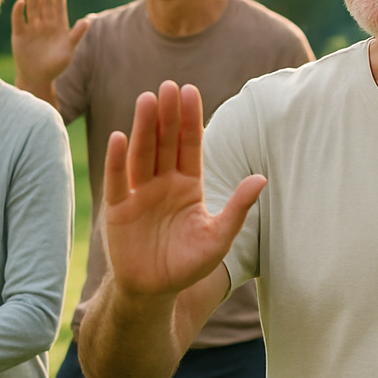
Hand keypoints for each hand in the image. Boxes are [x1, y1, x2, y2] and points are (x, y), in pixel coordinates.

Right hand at [11, 0, 88, 94]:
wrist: (38, 78)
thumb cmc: (56, 65)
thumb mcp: (69, 50)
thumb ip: (76, 35)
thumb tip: (88, 20)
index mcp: (57, 26)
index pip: (58, 7)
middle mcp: (43, 24)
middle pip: (44, 3)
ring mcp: (31, 28)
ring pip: (31, 7)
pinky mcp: (19, 34)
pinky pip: (18, 20)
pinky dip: (19, 10)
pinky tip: (21, 0)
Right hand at [102, 81, 265, 300]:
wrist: (155, 291)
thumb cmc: (188, 264)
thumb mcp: (219, 237)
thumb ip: (237, 208)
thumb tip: (261, 178)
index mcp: (188, 186)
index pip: (189, 145)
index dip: (190, 119)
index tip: (190, 91)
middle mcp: (163, 183)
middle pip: (164, 143)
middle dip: (166, 115)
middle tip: (168, 86)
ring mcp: (139, 194)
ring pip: (141, 154)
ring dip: (143, 128)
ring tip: (146, 99)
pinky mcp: (118, 209)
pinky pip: (117, 180)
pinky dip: (116, 160)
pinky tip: (119, 137)